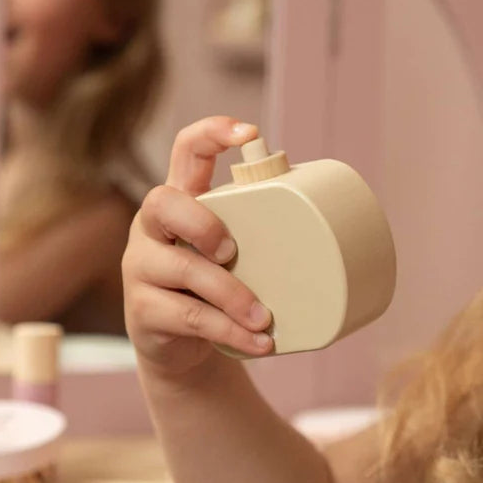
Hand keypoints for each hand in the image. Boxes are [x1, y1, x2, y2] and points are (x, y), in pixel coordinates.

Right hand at [122, 116, 274, 376]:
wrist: (184, 350)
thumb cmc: (219, 287)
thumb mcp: (236, 253)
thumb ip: (263, 233)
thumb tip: (340, 221)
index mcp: (180, 201)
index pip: (185, 150)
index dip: (211, 133)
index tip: (250, 131)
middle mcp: (153, 228)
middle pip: (163, 203)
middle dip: (203, 224)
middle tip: (233, 251)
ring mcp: (142, 268)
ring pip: (182, 269)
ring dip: (231, 293)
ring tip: (265, 317)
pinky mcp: (144, 311)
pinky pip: (188, 318)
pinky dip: (229, 331)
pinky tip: (258, 341)